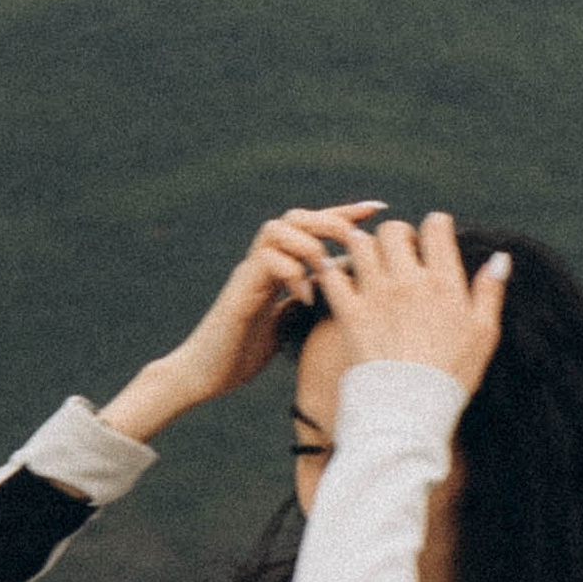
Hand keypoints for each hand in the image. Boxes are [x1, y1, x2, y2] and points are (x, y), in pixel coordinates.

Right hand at [98, 204, 384, 441]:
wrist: (205, 373)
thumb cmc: (245, 349)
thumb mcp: (289, 321)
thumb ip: (309, 298)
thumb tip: (344, 284)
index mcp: (277, 267)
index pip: (311, 226)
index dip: (343, 213)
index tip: (377, 209)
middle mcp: (261, 263)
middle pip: (294, 217)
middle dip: (329, 220)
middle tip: (354, 238)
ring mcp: (248, 274)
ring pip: (277, 230)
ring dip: (308, 245)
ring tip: (326, 271)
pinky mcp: (238, 292)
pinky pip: (266, 263)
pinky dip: (292, 275)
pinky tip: (306, 299)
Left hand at [312, 212, 510, 400]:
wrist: (411, 410)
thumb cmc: (453, 374)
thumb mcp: (484, 334)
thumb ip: (490, 291)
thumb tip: (501, 258)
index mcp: (444, 282)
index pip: (436, 226)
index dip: (435, 225)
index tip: (433, 237)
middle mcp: (408, 281)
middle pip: (393, 230)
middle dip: (397, 235)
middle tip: (399, 253)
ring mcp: (376, 295)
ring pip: (360, 245)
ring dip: (363, 247)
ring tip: (368, 262)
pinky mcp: (349, 314)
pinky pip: (332, 276)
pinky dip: (330, 272)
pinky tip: (337, 278)